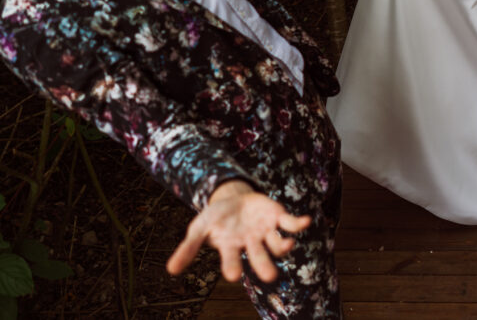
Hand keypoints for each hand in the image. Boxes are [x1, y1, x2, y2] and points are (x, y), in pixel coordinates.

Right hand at [166, 180, 311, 283]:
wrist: (232, 200)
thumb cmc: (215, 219)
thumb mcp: (198, 229)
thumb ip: (188, 248)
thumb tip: (170, 271)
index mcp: (231, 247)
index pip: (232, 260)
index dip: (233, 266)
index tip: (233, 276)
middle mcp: (251, 243)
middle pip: (259, 257)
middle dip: (264, 266)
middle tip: (270, 276)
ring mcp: (266, 232)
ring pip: (277, 243)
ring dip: (283, 246)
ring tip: (286, 246)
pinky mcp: (277, 218)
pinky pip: (290, 223)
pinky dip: (298, 224)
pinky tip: (306, 221)